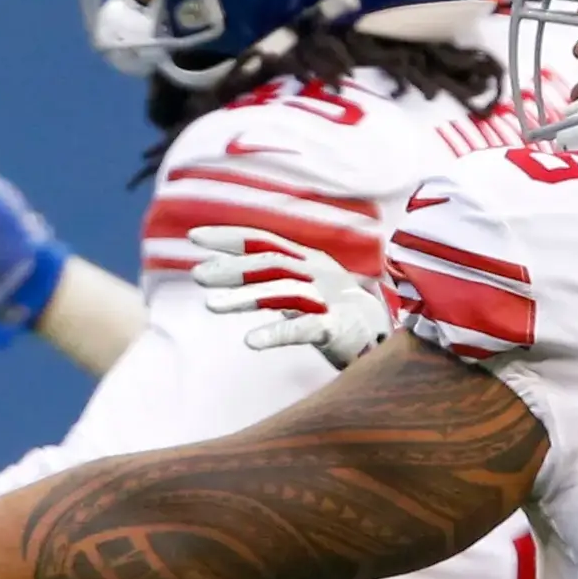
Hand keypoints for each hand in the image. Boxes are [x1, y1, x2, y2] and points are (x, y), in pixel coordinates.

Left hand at [191, 224, 388, 369]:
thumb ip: (265, 278)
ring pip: (281, 292)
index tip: (194, 237)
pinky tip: (250, 341)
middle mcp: (316, 272)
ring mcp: (327, 298)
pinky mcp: (336, 328)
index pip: (264, 240)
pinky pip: (303, 329)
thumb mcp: (298, 287)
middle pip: (270, 263)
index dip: (230, 237)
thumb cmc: (333, 311)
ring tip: (211, 306)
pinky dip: (276, 332)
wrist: (383, 338)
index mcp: (306, 259)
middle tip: (198, 275)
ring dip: (245, 299)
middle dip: (232, 268)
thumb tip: (221, 267)